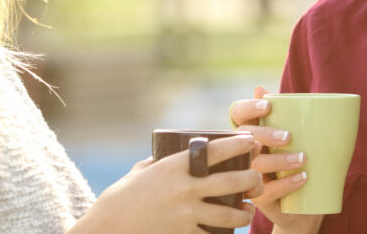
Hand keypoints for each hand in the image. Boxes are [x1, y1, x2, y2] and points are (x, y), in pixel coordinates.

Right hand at [71, 133, 262, 233]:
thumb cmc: (122, 196)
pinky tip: (231, 232)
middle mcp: (186, 188)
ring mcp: (187, 214)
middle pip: (233, 181)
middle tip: (258, 179)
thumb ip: (160, 162)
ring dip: (245, 212)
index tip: (251, 141)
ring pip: (231, 214)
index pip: (217, 151)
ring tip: (249, 210)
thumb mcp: (142, 171)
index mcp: (176, 166)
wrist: (109, 227)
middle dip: (252, 179)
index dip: (239, 144)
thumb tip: (175, 154)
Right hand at [229, 87, 322, 233]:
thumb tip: (263, 87)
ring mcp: (248, 176)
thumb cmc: (296, 164)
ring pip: (256, 165)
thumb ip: (286, 115)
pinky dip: (287, 183)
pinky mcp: (258, 199)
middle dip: (265, 134)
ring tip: (303, 159)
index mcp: (251, 133)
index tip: (268, 105)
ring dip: (280, 160)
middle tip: (288, 136)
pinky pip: (268, 191)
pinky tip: (303, 177)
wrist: (303, 208)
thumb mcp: (296, 139)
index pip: (238, 115)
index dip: (249, 107)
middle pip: (245, 138)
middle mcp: (244, 154)